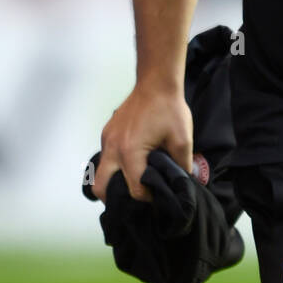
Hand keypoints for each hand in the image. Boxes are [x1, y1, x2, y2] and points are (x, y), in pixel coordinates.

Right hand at [92, 83, 193, 203]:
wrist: (156, 83)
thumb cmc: (169, 109)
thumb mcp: (183, 139)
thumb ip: (182, 165)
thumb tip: (183, 183)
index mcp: (130, 152)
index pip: (134, 189)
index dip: (147, 197)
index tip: (157, 195)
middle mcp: (113, 148)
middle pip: (101, 189)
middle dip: (117, 199)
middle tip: (134, 197)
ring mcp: (107, 140)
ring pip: (99, 173)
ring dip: (113, 182)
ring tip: (133, 182)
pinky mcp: (107, 133)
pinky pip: (105, 158)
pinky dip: (113, 167)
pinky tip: (131, 164)